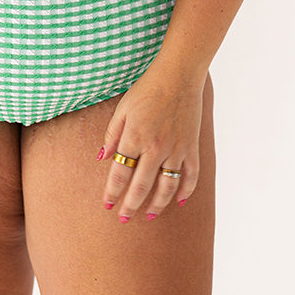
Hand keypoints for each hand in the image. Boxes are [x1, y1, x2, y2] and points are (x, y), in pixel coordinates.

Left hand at [98, 68, 204, 221]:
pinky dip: (185, 192)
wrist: (178, 75)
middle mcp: (155, 147)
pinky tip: (178, 202)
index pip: (120, 173)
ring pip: (167, 186)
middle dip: (131, 205)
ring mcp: (176, 149)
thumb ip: (112, 134)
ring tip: (149, 215)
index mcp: (135, 137)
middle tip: (124, 219)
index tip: (108, 205)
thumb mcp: (122, 108)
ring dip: (157, 204)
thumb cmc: (147, 89)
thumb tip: (102, 158)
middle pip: (141, 186)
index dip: (113, 192)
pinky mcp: (191, 147)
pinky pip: (190, 176)